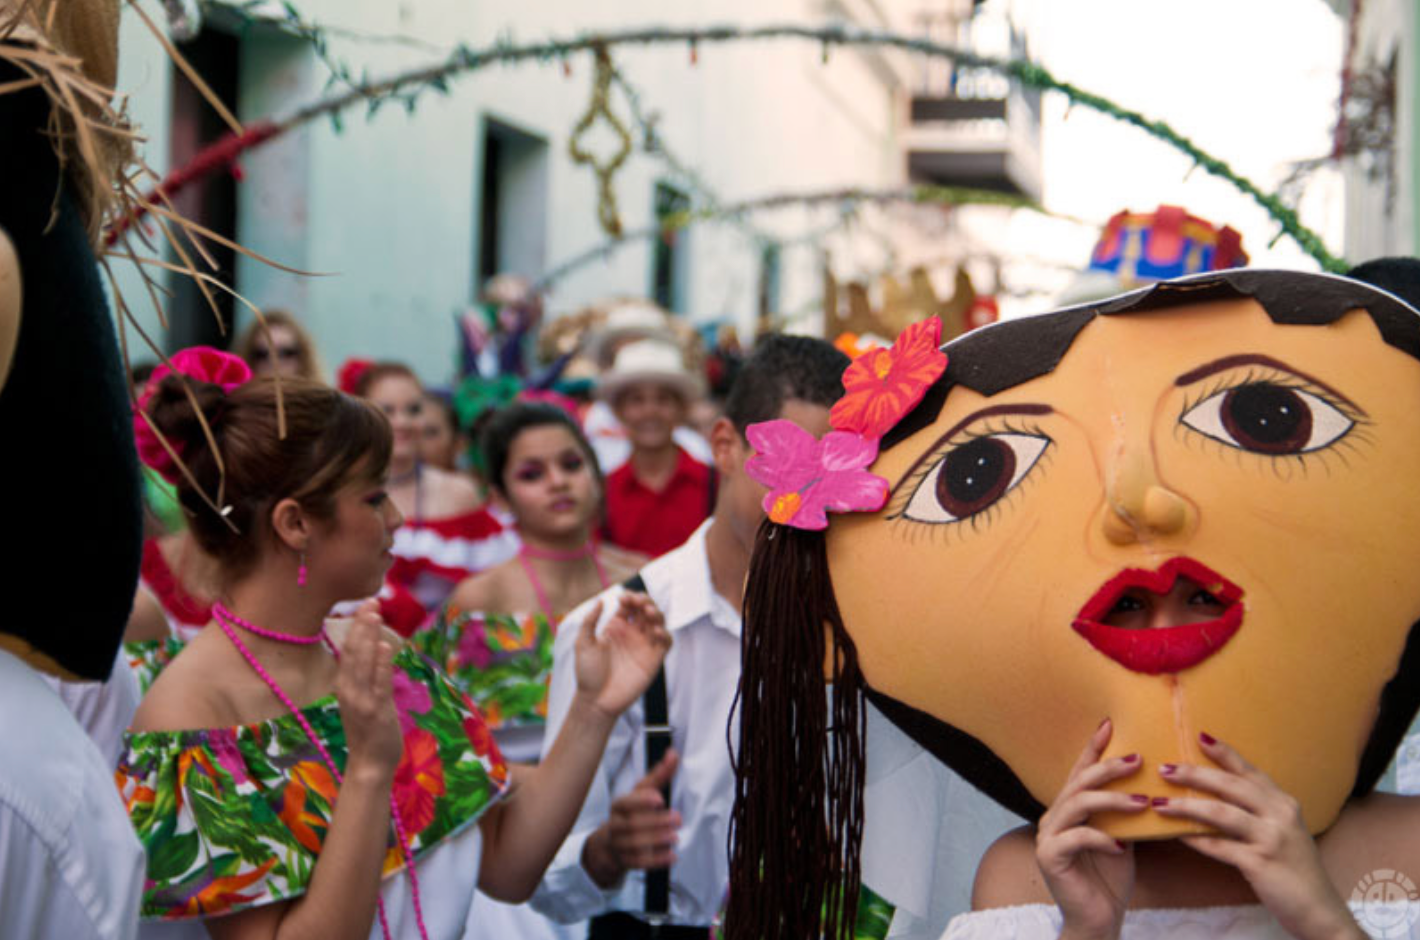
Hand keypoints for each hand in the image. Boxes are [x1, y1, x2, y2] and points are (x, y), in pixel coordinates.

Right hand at [334, 601, 402, 780]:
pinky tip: (385, 646)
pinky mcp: (376, 711)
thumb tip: (377, 644)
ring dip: (369, 637)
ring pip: (363, 663)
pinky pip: (379, 683)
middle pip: (353, 652)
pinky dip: (381, 665)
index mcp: (345, 686)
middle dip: (362, 625)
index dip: (356, 627)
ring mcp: (362, 701)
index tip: (365, 604)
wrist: (369, 764)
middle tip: (370, 601)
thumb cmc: (369, 730)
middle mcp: (349, 691)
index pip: (348, 650)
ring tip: (374, 615)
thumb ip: (368, 673)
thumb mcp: (363, 698)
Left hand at [573, 592, 671, 718]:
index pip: (629, 606)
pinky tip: (656, 631)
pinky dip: (665, 634)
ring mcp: (643, 646)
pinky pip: (666, 643)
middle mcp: (632, 635)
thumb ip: (590, 621)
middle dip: (645, 601)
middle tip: (639, 602)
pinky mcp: (653, 660)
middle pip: (646, 610)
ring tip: (648, 611)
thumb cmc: (587, 673)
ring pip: (658, 623)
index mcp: (617, 628)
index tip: (623, 598)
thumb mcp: (584, 643)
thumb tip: (601, 600)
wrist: (595, 700)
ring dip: (657, 613)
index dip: (630, 598)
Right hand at [584, 750, 681, 885]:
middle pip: (632, 825)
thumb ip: (659, 775)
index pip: (626, 803)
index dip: (642, 801)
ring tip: (675, 837)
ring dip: (656, 841)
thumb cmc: (631, 813)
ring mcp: (619, 844)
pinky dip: (656, 860)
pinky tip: (672, 856)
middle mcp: (616, 824)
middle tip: (677, 818)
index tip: (659, 799)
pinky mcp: (626, 861)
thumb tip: (673, 754)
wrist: (610, 844)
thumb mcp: (642, 792)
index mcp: (619, 806)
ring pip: (634, 845)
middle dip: (656, 822)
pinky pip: (639, 863)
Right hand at [1036, 719, 1146, 939]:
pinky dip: (1101, 838)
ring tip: (1142, 802)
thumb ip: (1125, 812)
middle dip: (1109, 768)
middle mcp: (1054, 816)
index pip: (1081, 771)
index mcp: (1069, 809)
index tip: (1111, 723)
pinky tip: (1122, 846)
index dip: (1094, 747)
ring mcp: (1047, 836)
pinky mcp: (1049, 857)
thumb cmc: (1111, 878)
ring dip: (1111, 800)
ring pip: (1077, 804)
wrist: (1098, 920)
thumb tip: (1151, 783)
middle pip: (1079, 782)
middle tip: (1138, 760)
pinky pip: (1076, 838)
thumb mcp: (1123, 837)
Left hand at [1154, 733, 1365, 939]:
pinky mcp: (1260, 863)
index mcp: (1284, 803)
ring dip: (1187, 807)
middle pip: (1230, 786)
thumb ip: (1258, 813)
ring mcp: (1271, 838)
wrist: (1320, 911)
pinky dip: (1195, 839)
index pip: (1249, 772)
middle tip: (1165, 769)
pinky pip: (1219, 846)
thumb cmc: (1295, 870)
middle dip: (1195, 775)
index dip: (1225, 753)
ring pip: (1220, 813)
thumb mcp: (1283, 832)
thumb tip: (1216, 797)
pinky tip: (1176, 835)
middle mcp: (1280, 815)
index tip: (1200, 737)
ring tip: (1160, 804)